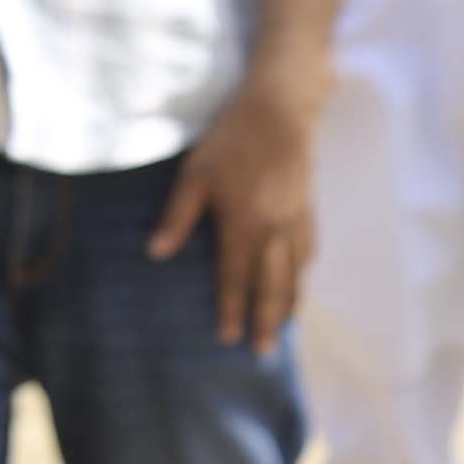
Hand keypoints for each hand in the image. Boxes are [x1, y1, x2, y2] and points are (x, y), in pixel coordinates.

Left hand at [147, 63, 322, 349]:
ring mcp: (295, 219)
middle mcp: (274, 230)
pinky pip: (307, 248)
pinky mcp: (307, 205)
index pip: (234, 279)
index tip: (228, 340)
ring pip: (295, 271)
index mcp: (243, 225)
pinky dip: (303, 271)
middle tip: (262, 354)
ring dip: (289, 303)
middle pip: (271, 286)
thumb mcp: (193, 176)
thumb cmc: (230, 141)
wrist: (280, 109)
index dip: (231, 310)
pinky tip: (300, 281)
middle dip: (266, 321)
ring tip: (284, 329)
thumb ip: (176, 218)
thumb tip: (156, 254)